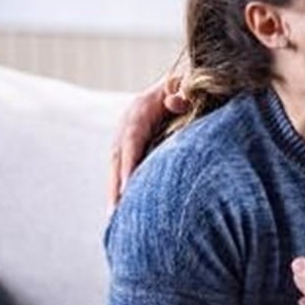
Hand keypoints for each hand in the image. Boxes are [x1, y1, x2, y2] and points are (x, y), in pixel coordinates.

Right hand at [108, 73, 189, 205]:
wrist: (181, 82)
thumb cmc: (190, 85)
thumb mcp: (188, 85)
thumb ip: (184, 92)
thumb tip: (175, 102)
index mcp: (139, 109)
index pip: (130, 139)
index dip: (128, 164)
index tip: (126, 188)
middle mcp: (128, 123)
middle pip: (117, 158)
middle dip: (115, 186)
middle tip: (115, 215)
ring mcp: (127, 135)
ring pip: (117, 167)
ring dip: (115, 192)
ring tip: (114, 222)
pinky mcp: (132, 146)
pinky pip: (124, 168)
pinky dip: (122, 187)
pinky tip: (124, 211)